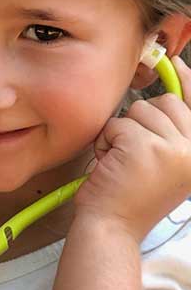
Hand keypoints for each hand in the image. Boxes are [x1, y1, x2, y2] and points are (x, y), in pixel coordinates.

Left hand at [76, 56, 190, 241]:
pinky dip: (106, 141)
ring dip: (121, 133)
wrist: (112, 226)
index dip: (188, 82)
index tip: (176, 63)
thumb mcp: (162, 165)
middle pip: (164, 103)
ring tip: (121, 161)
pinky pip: (117, 124)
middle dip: (139, 121)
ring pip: (138, 110)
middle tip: (131, 154)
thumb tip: (167, 93)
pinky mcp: (145, 146)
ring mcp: (173, 148)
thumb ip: (169, 133)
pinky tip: (110, 164)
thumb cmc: (129, 197)